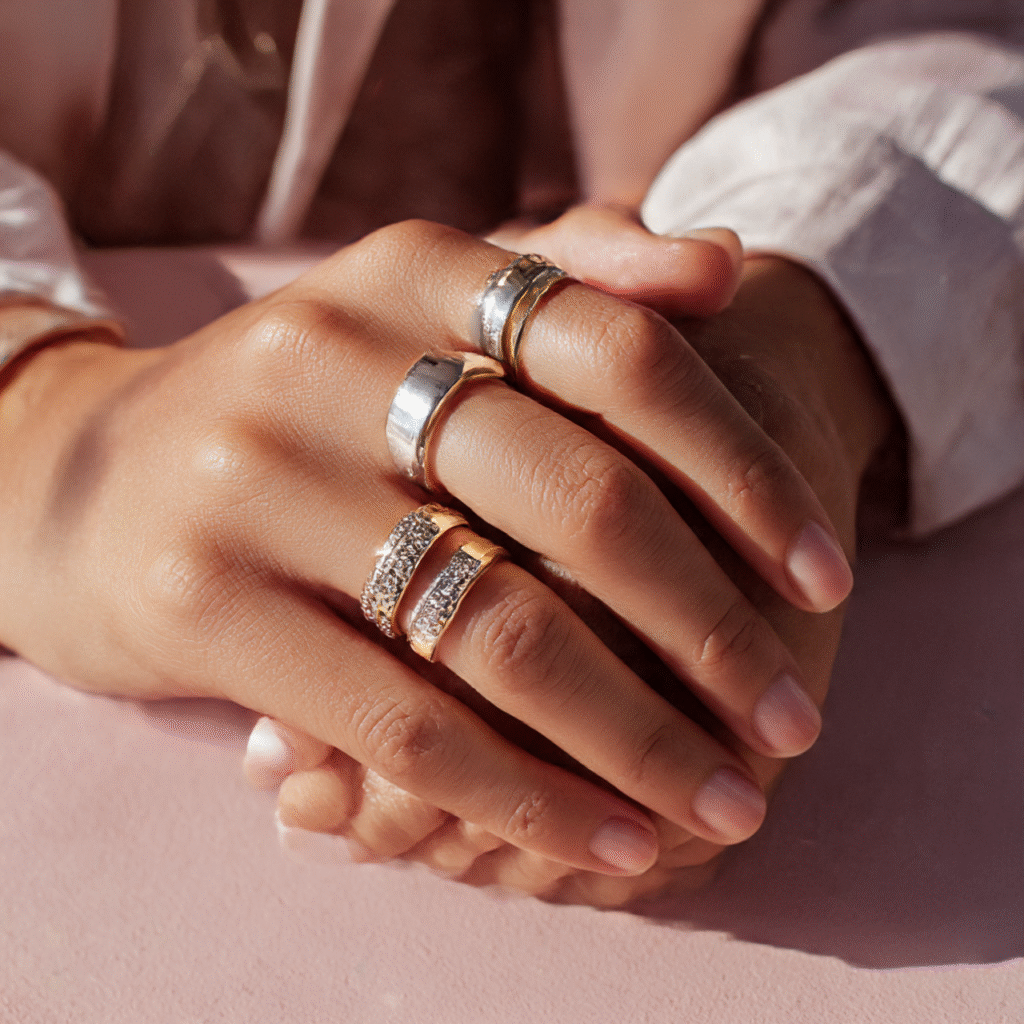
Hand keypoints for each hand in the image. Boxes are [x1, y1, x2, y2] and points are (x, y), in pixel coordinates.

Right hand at [254, 247, 895, 904]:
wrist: (82, 478)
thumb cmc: (296, 404)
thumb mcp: (412, 315)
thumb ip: (566, 277)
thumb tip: (721, 264)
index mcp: (407, 272)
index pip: (621, 354)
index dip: (743, 469)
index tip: (823, 576)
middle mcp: (328, 357)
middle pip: (582, 499)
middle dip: (713, 628)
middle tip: (789, 718)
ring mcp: (256, 481)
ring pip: (500, 631)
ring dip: (638, 736)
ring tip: (721, 802)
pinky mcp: (202, 602)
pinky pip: (403, 722)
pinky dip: (524, 793)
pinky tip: (605, 837)